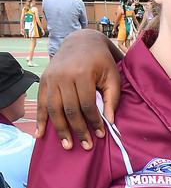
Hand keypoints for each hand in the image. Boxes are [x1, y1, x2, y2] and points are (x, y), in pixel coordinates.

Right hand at [35, 29, 120, 150]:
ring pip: (54, 109)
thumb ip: (113, 100)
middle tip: (87, 146)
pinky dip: (40, 120)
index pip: (88, 105)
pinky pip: (41, 103)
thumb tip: (110, 123)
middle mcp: (64, 75)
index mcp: (82, 73)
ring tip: (68, 146)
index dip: (94, 122)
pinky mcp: (44, 80)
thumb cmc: (101, 62)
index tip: (101, 135)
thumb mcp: (113, 77)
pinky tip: (40, 135)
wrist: (82, 41)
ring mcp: (51, 78)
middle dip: (79, 130)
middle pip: (70, 109)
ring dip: (60, 130)